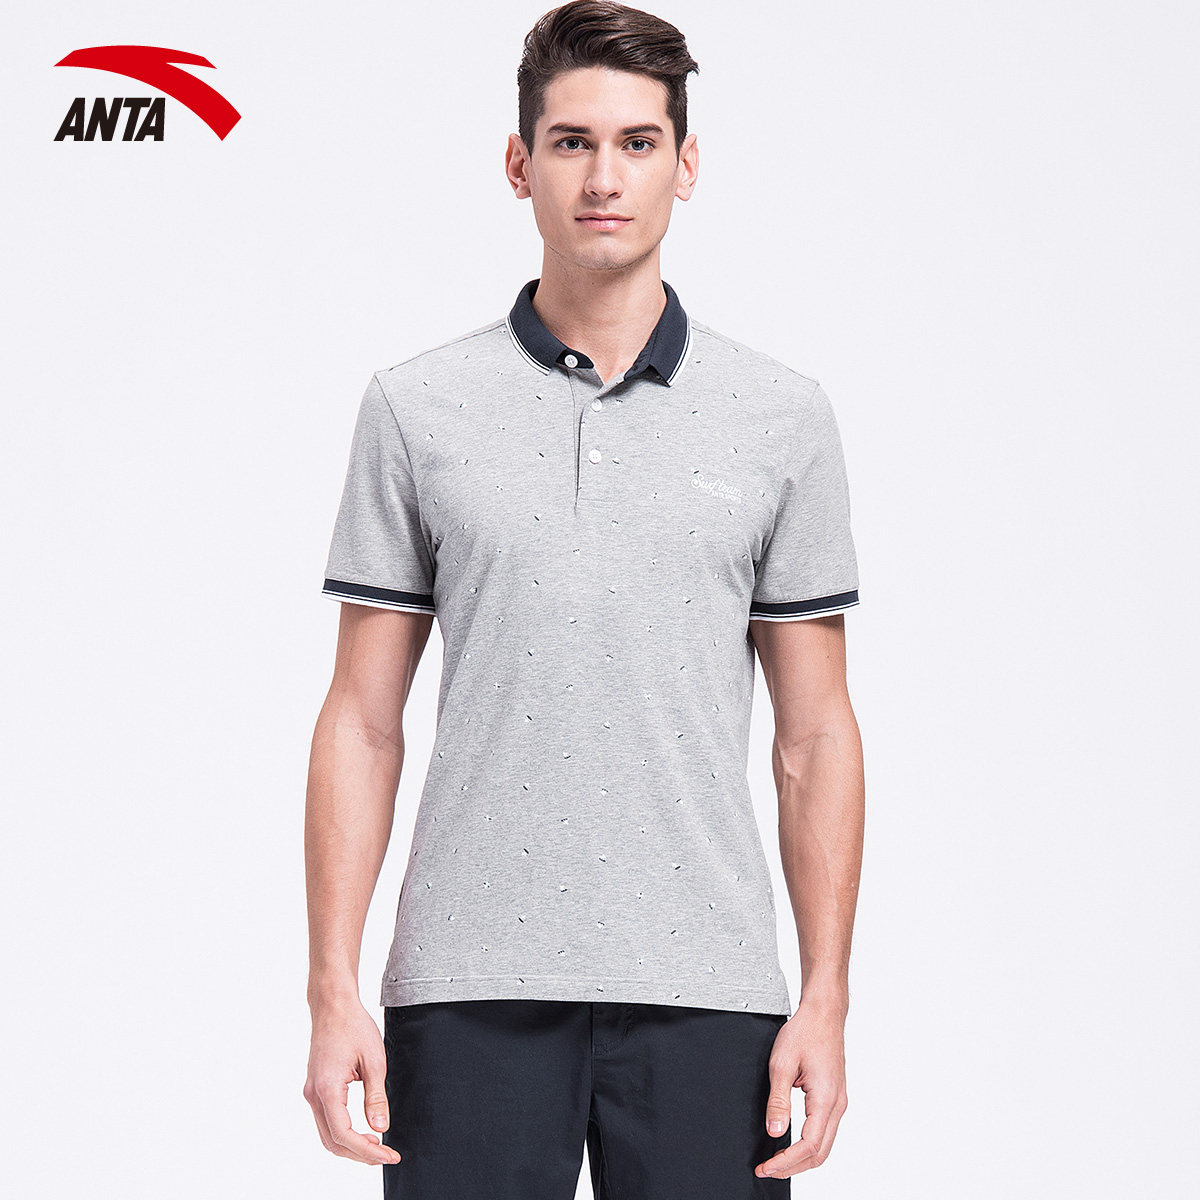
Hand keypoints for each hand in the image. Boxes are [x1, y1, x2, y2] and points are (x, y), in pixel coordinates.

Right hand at [303, 995, 401, 1165]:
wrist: (333, 1005)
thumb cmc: (354, 1026)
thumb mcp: (374, 1060)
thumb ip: (376, 1097)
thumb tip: (380, 1128)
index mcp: (327, 1089)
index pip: (343, 1135)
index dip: (367, 1151)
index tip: (389, 1155)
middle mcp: (313, 1094)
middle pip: (332, 1141)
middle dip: (359, 1154)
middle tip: (386, 1156)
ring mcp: (311, 1091)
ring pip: (327, 1133)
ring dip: (350, 1145)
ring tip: (377, 1146)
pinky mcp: (315, 1087)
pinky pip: (325, 1119)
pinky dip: (342, 1132)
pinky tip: (362, 1131)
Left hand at [755, 998, 848, 1178]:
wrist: (823, 1014)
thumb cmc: (805, 1032)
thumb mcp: (781, 1064)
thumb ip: (778, 1101)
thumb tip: (775, 1132)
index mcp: (825, 1099)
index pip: (808, 1146)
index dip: (786, 1162)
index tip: (766, 1167)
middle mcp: (837, 1104)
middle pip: (819, 1153)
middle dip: (793, 1167)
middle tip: (767, 1170)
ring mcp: (838, 1102)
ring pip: (824, 1145)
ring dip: (801, 1158)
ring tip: (776, 1161)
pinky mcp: (835, 1097)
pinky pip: (825, 1131)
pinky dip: (809, 1145)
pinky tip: (791, 1144)